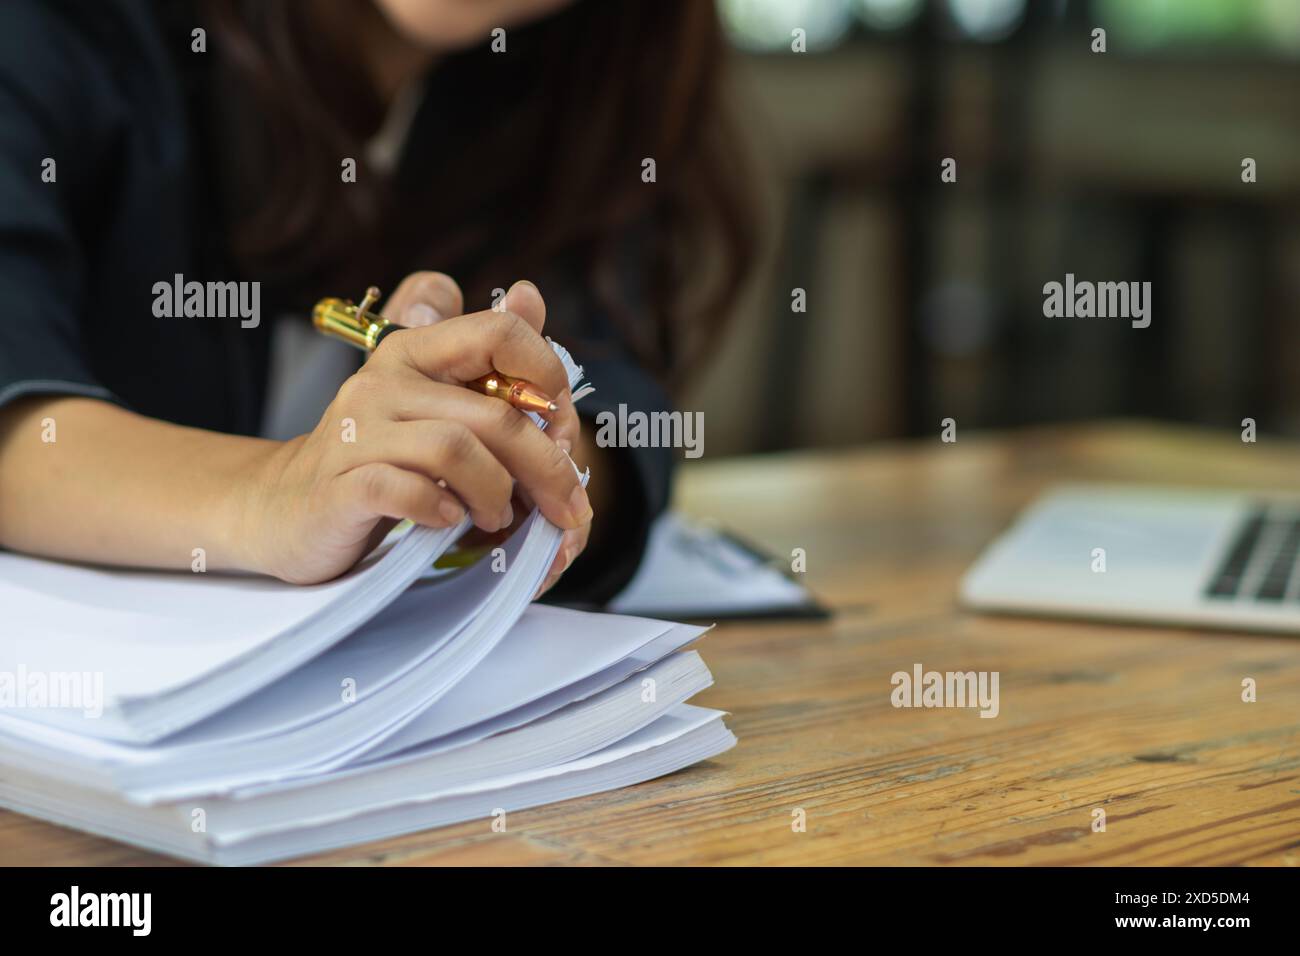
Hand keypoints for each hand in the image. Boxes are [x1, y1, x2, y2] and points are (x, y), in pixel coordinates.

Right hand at [234, 272, 591, 583]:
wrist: (285, 508)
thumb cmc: (377, 456)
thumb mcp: (433, 401)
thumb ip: (486, 355)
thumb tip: (528, 293)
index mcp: (414, 350)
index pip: (499, 331)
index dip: (547, 373)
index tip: (562, 423)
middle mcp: (383, 382)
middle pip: (495, 413)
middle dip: (547, 465)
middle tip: (565, 503)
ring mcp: (356, 432)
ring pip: (456, 449)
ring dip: (498, 493)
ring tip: (499, 517)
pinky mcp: (340, 486)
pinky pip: (407, 490)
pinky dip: (444, 509)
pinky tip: (451, 519)